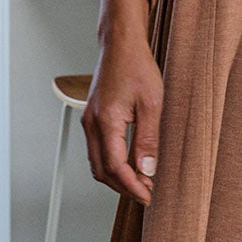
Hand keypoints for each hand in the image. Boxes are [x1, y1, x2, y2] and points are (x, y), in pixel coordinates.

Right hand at [82, 33, 162, 203]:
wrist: (121, 45)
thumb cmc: (137, 67)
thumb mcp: (152, 104)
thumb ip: (148, 139)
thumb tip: (147, 169)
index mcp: (106, 121)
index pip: (115, 167)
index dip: (131, 186)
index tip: (147, 196)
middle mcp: (92, 123)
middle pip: (101, 171)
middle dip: (123, 187)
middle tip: (145, 194)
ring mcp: (89, 121)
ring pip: (97, 163)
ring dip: (116, 178)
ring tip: (139, 183)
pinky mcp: (92, 118)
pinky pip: (97, 150)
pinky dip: (111, 164)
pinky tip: (128, 165)